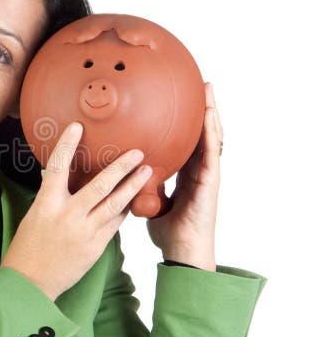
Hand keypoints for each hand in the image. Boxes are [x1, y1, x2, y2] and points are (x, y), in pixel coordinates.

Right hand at [1, 121, 153, 300]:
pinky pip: (115, 223)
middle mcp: (68, 215)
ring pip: (114, 204)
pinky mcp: (96, 246)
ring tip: (147, 170)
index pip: (57, 168)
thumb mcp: (34, 216)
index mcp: (47, 204)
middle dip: (120, 167)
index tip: (77, 127)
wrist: (31, 282)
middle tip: (136, 151)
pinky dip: (125, 208)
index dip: (67, 145)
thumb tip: (52, 175)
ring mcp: (84, 232)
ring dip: (132, 186)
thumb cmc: (28, 248)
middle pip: (99, 186)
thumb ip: (49, 195)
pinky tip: (136, 197)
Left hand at [146, 82, 222, 270]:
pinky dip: (211, 132)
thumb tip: (124, 170)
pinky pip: (211, 152)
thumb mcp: (150, 199)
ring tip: (207, 90)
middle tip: (198, 84)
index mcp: (186, 173)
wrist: (181, 252)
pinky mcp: (210, 182)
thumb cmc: (168, 229)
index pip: (187, 141)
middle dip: (201, 109)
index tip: (180, 100)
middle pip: (201, 133)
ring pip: (210, 137)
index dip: (185, 121)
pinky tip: (209, 115)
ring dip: (210, 112)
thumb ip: (143, 182)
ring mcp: (207, 175)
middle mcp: (198, 170)